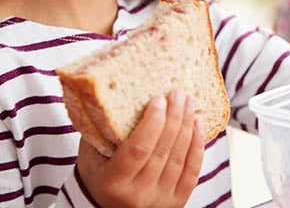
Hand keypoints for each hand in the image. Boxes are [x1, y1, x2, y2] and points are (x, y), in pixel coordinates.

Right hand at [76, 90, 204, 207]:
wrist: (106, 207)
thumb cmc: (98, 174)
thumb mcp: (91, 154)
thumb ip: (102, 130)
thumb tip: (116, 94)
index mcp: (113, 184)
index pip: (138, 150)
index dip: (152, 123)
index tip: (158, 99)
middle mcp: (137, 196)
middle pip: (162, 151)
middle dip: (174, 118)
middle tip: (178, 93)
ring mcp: (159, 201)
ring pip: (179, 159)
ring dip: (187, 127)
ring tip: (189, 103)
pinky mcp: (176, 202)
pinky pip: (192, 171)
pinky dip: (197, 146)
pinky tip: (197, 125)